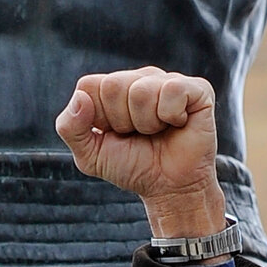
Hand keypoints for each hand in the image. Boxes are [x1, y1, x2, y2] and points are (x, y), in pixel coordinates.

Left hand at [55, 68, 226, 239]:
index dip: (98, 117)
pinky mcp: (196, 88)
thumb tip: (80, 97)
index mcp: (110, 88)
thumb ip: (70, 128)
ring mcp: (167, 80)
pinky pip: (172, 90)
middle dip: (122, 121)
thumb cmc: (132, 167)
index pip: (89, 86)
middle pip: (113, 86)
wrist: (170, 188)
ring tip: (158, 131)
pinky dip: (171, 116)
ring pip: (141, 90)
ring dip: (147, 123)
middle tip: (138, 135)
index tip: (114, 134)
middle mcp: (138, 78)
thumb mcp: (90, 155)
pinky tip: (177, 124)